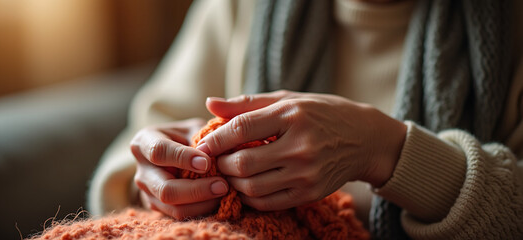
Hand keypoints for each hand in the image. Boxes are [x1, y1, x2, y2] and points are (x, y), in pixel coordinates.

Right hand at [131, 118, 228, 218]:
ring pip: (174, 207)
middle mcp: (141, 170)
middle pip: (165, 188)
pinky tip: (217, 200)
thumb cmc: (188, 137)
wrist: (177, 154)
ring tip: (224, 193)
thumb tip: (216, 153)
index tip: (207, 162)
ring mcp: (147, 192)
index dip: (183, 158)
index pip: (159, 151)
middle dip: (196, 189)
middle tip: (222, 185)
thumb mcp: (193, 129)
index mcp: (144, 142)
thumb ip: (202, 138)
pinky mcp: (158, 207)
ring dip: (203, 203)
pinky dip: (202, 210)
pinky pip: (180, 215)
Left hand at [197, 90, 406, 210]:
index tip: (202, 143)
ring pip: (252, 186)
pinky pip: (268, 202)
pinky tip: (246, 185)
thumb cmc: (321, 113)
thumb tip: (210, 103)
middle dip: (221, 163)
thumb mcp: (288, 99)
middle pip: (243, 162)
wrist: (365, 139)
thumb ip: (247, 104)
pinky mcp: (311, 193)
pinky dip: (249, 196)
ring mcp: (307, 173)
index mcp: (292, 115)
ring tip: (230, 172)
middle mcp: (301, 146)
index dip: (215, 138)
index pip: (242, 128)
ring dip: (232, 182)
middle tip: (215, 160)